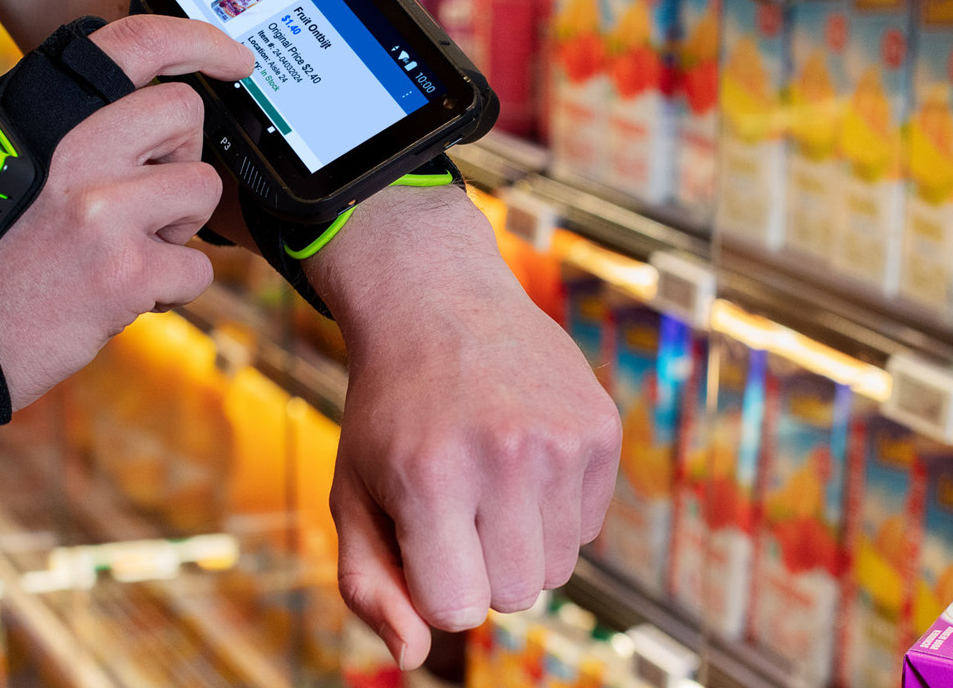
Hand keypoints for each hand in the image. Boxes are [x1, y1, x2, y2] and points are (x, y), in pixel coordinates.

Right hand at [0, 16, 253, 402]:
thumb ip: (67, 127)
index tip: (235, 60)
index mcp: (43, 115)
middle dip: (181, 155)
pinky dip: (169, 288)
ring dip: (177, 226)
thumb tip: (140, 106)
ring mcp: (103, 209)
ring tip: (124, 249)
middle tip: (146, 195)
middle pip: (186, 112)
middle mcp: (74, 149)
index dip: (200, 41)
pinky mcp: (126, 272)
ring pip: (202, 188)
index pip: (136, 43)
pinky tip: (120, 294)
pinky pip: (196, 267)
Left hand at [307, 188, 619, 669]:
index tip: (421, 536)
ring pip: (558, 569)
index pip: (458, 608)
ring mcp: (560, 441)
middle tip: (454, 502)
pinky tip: (522, 452)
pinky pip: (588, 527)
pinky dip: (556, 508)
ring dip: (521, 541)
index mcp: (430, 478)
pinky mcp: (601, 429)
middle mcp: (503, 457)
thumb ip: (368, 584)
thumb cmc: (387, 411)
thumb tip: (413, 656)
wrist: (436, 300)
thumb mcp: (352, 490)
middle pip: (513, 595)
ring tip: (487, 475)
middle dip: (478, 565)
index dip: (436, 582)